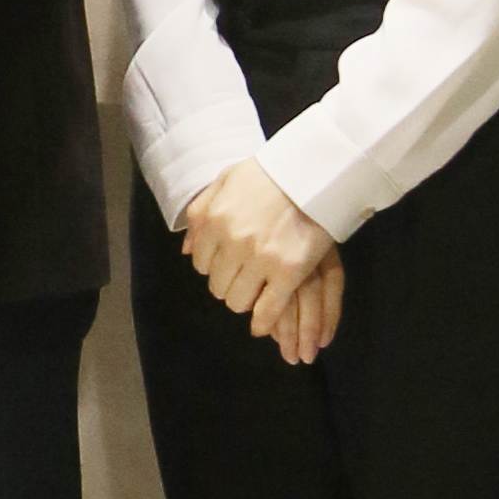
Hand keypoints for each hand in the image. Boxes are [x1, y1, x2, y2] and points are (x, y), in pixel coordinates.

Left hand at [178, 164, 343, 364]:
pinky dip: (263, 321)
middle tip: (243, 278)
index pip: (200, 262)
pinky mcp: (288, 272)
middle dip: (227, 284)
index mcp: (213, 220)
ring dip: (244, 299)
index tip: (227, 263)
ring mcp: (260, 258)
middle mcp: (232, 242)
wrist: (312, 172)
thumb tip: (186, 250)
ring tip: (255, 291)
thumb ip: (200, 212)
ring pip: (238, 300)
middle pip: (217, 285)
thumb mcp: (225, 180)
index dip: (213, 265)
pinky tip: (262, 326)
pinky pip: (268, 309)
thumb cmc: (268, 173)